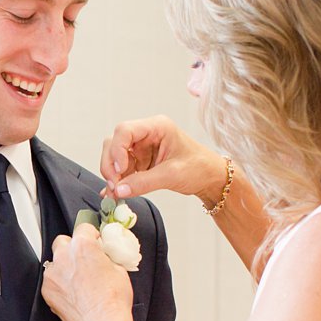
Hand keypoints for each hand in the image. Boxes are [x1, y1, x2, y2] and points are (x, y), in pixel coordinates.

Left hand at [42, 224, 133, 320]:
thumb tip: (103, 255)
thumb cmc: (113, 299)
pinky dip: (59, 284)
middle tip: (83, 259)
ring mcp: (52, 274)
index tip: (94, 241)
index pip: (83, 228)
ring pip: (54, 262)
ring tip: (78, 280)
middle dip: (72, 247)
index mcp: (82, 246)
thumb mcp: (119, 269)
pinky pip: (51, 281)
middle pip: (62, 241)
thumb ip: (106, 257)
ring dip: (64, 266)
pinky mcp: (47, 290)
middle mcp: (63, 256)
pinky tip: (72, 292)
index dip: (91, 235)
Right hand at [101, 116, 226, 203]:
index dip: (117, 150)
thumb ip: (144, 182)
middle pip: (114, 143)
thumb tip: (118, 191)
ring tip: (116, 192)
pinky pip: (120, 169)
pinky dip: (117, 182)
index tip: (120, 170)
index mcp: (157, 127)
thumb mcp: (173, 175)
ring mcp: (140, 148)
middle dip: (111, 165)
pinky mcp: (138, 162)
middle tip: (115, 185)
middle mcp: (145, 134)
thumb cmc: (199, 168)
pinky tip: (116, 193)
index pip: (124, 131)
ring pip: (113, 157)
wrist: (209, 179)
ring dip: (112, 175)